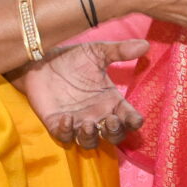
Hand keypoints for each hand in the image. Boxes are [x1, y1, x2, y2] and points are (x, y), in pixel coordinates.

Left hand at [20, 39, 148, 146]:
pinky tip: (66, 118)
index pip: (128, 118)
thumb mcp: (97, 52)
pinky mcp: (57, 124)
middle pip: (113, 135)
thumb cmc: (72, 58)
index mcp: (110, 101)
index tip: (135, 119)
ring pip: (90, 142)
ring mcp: (77, 122)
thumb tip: (146, 44)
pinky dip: (66, 132)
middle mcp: (97, 115)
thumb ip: (120, 51)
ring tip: (88, 124)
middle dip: (115, 132)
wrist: (41, 60)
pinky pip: (64, 137)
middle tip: (110, 121)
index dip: (134, 122)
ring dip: (91, 137)